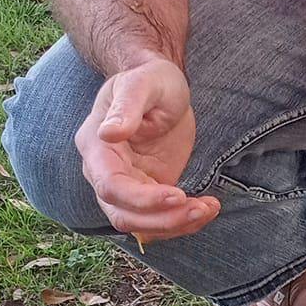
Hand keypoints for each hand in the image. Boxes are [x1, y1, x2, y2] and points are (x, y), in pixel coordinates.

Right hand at [75, 59, 220, 241]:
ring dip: (176, 225)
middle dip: (163, 219)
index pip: (111, 187)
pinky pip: (159, 220)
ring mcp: (126, 186)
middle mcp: (104, 173)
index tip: (178, 195)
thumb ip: (126, 107)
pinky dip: (183, 222)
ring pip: (142, 225)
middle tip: (201, 208)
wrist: (162, 88)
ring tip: (209, 208)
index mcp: (96, 147)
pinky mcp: (148, 193)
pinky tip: (208, 207)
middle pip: (124, 215)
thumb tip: (108, 133)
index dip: (142, 199)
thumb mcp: (142, 84)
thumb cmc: (150, 79)